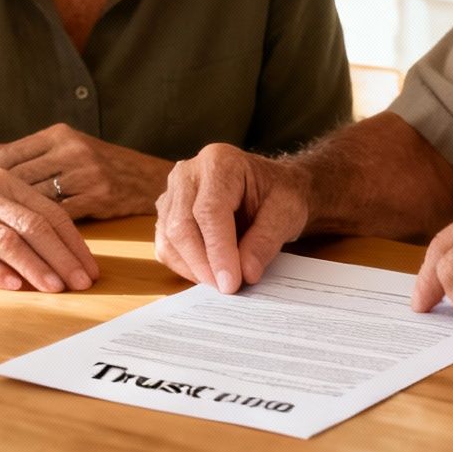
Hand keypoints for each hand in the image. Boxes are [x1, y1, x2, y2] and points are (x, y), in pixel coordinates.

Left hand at [0, 123, 173, 220]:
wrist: (147, 178)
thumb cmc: (101, 163)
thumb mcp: (66, 147)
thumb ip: (26, 150)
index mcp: (60, 135)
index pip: (15, 151)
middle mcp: (72, 150)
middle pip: (22, 176)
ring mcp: (86, 174)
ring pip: (38, 199)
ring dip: (15, 216)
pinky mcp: (97, 197)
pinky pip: (59, 216)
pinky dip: (40, 230)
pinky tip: (24, 240)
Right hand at [0, 169, 98, 292]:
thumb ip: (22, 215)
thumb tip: (66, 251)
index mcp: (4, 182)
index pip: (50, 212)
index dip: (73, 242)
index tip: (89, 267)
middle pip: (34, 227)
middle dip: (63, 258)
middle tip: (81, 282)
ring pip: (9, 242)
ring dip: (36, 267)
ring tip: (55, 288)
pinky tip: (14, 287)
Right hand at [154, 144, 311, 293]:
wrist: (269, 187)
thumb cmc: (278, 195)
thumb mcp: (287, 213)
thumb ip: (266, 241)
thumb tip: (246, 272)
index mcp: (220, 162)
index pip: (209, 211)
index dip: (218, 251)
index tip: (231, 283)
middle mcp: (188, 173)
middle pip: (181, 225)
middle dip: (203, 264)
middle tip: (228, 289)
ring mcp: (172, 192)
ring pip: (169, 239)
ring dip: (194, 268)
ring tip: (223, 281)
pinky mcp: (166, 213)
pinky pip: (165, 246)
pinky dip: (185, 266)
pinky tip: (209, 272)